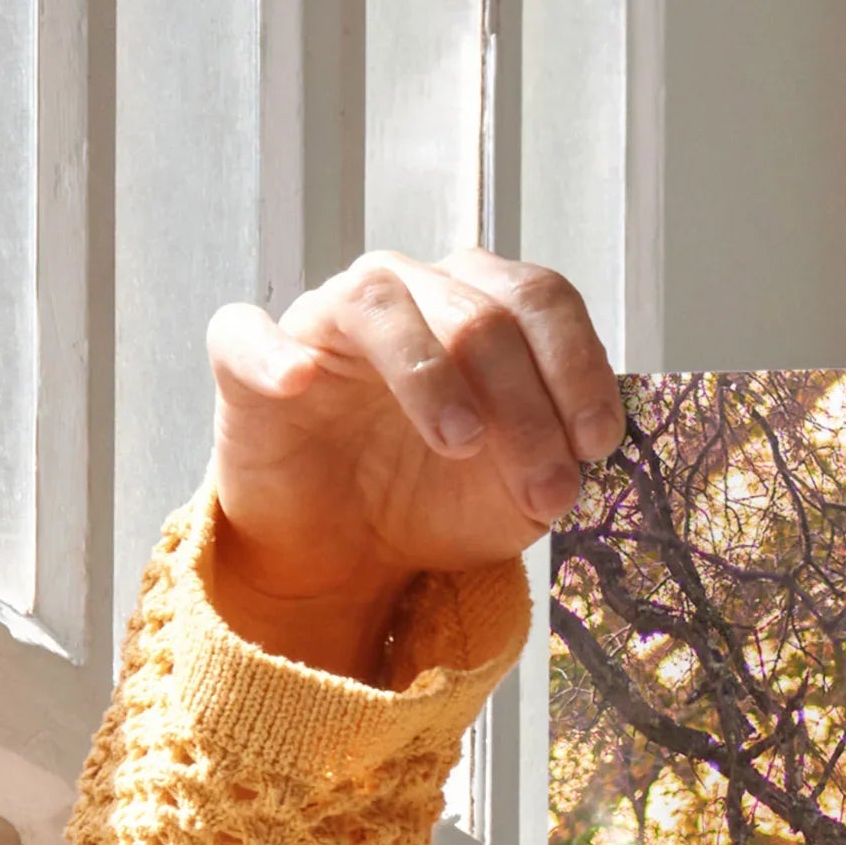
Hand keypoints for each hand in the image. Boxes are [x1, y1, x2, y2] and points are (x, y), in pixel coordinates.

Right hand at [202, 250, 623, 679]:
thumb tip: (589, 450)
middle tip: (546, 489)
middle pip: (479, 313)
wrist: (348, 551)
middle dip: (525, 407)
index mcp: (481, 307)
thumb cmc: (436, 499)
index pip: (541, 300)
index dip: (577, 366)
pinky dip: (274, 353)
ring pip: (381, 304)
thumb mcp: (518, 492)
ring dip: (431, 375)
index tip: (598, 443)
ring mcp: (327, 318)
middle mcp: (409, 293)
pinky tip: (300, 382)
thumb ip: (557, 459)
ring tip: (461, 443)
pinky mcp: (249, 359)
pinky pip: (247, 333)